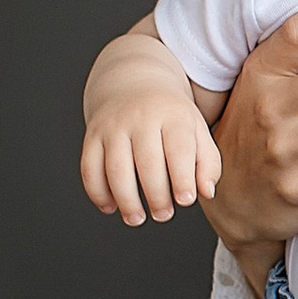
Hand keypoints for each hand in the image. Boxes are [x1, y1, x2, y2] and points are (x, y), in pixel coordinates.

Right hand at [81, 81, 224, 225]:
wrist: (133, 80)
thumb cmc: (170, 116)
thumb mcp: (196, 129)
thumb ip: (208, 162)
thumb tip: (206, 192)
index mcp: (172, 115)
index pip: (178, 148)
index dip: (182, 177)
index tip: (185, 200)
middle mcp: (140, 117)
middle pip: (147, 162)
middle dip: (156, 195)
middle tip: (164, 215)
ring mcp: (113, 126)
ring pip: (115, 168)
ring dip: (126, 200)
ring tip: (137, 218)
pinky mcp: (92, 135)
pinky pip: (90, 168)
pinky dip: (98, 193)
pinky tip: (111, 207)